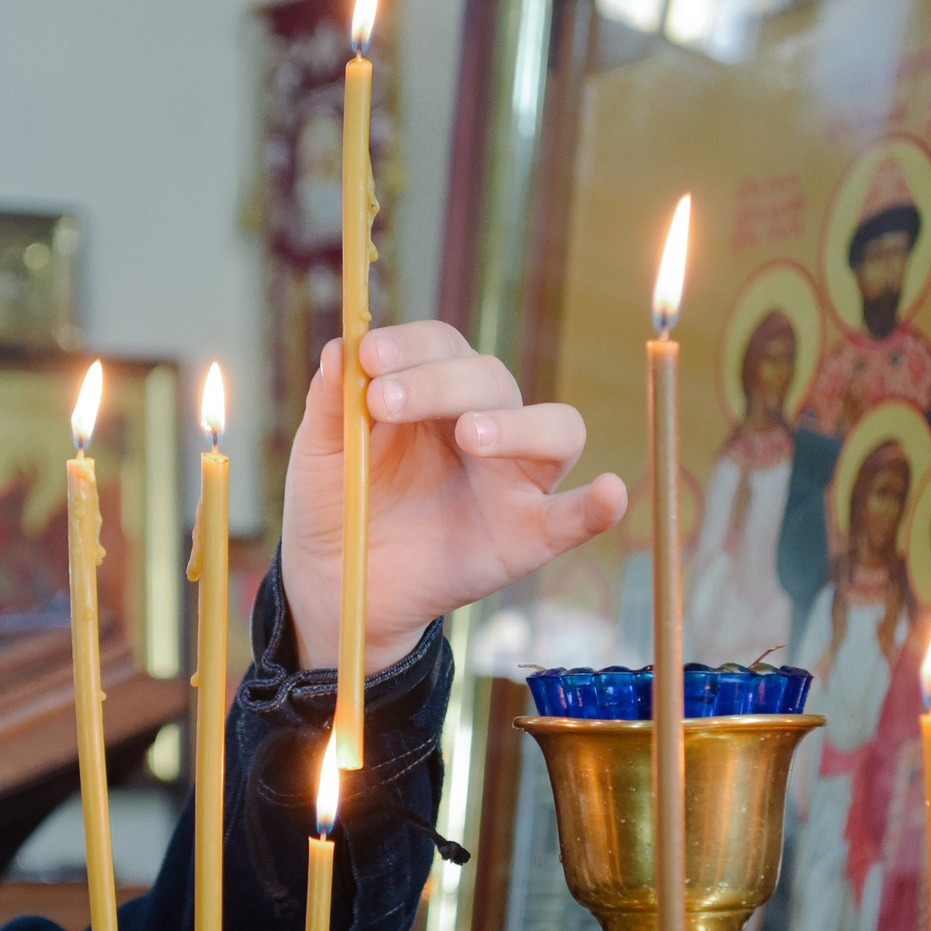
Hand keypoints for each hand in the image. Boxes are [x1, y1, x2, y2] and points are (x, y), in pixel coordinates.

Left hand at [281, 321, 627, 672]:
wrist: (338, 585)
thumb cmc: (336, 503)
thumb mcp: (320, 452)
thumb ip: (329, 403)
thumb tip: (337, 348)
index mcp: (434, 391)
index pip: (442, 346)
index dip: (411, 344)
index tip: (367, 357)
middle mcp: (485, 422)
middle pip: (492, 380)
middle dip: (440, 383)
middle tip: (385, 402)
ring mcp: (514, 478)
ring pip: (555, 429)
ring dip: (518, 425)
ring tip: (471, 436)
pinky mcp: (529, 535)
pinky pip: (574, 517)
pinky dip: (598, 504)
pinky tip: (610, 493)